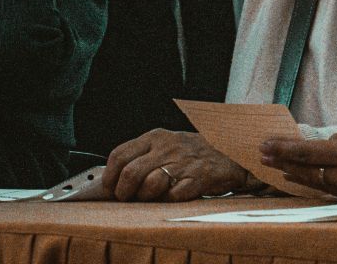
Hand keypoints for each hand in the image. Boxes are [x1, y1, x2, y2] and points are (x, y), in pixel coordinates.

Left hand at [103, 129, 247, 201]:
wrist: (227, 149)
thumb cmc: (189, 151)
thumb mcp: (164, 143)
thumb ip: (141, 156)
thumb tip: (114, 178)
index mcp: (155, 137)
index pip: (120, 154)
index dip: (110, 176)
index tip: (109, 187)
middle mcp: (166, 148)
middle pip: (131, 173)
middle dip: (124, 192)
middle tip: (127, 198)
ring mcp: (183, 162)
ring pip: (150, 186)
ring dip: (147, 197)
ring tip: (152, 196)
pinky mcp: (198, 177)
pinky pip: (174, 196)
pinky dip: (170, 200)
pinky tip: (174, 195)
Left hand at [260, 118, 336, 202]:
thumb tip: (331, 144)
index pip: (310, 153)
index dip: (285, 150)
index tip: (264, 146)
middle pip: (312, 173)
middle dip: (286, 163)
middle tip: (263, 155)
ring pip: (325, 184)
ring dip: (302, 174)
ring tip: (281, 165)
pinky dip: (324, 182)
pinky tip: (312, 177)